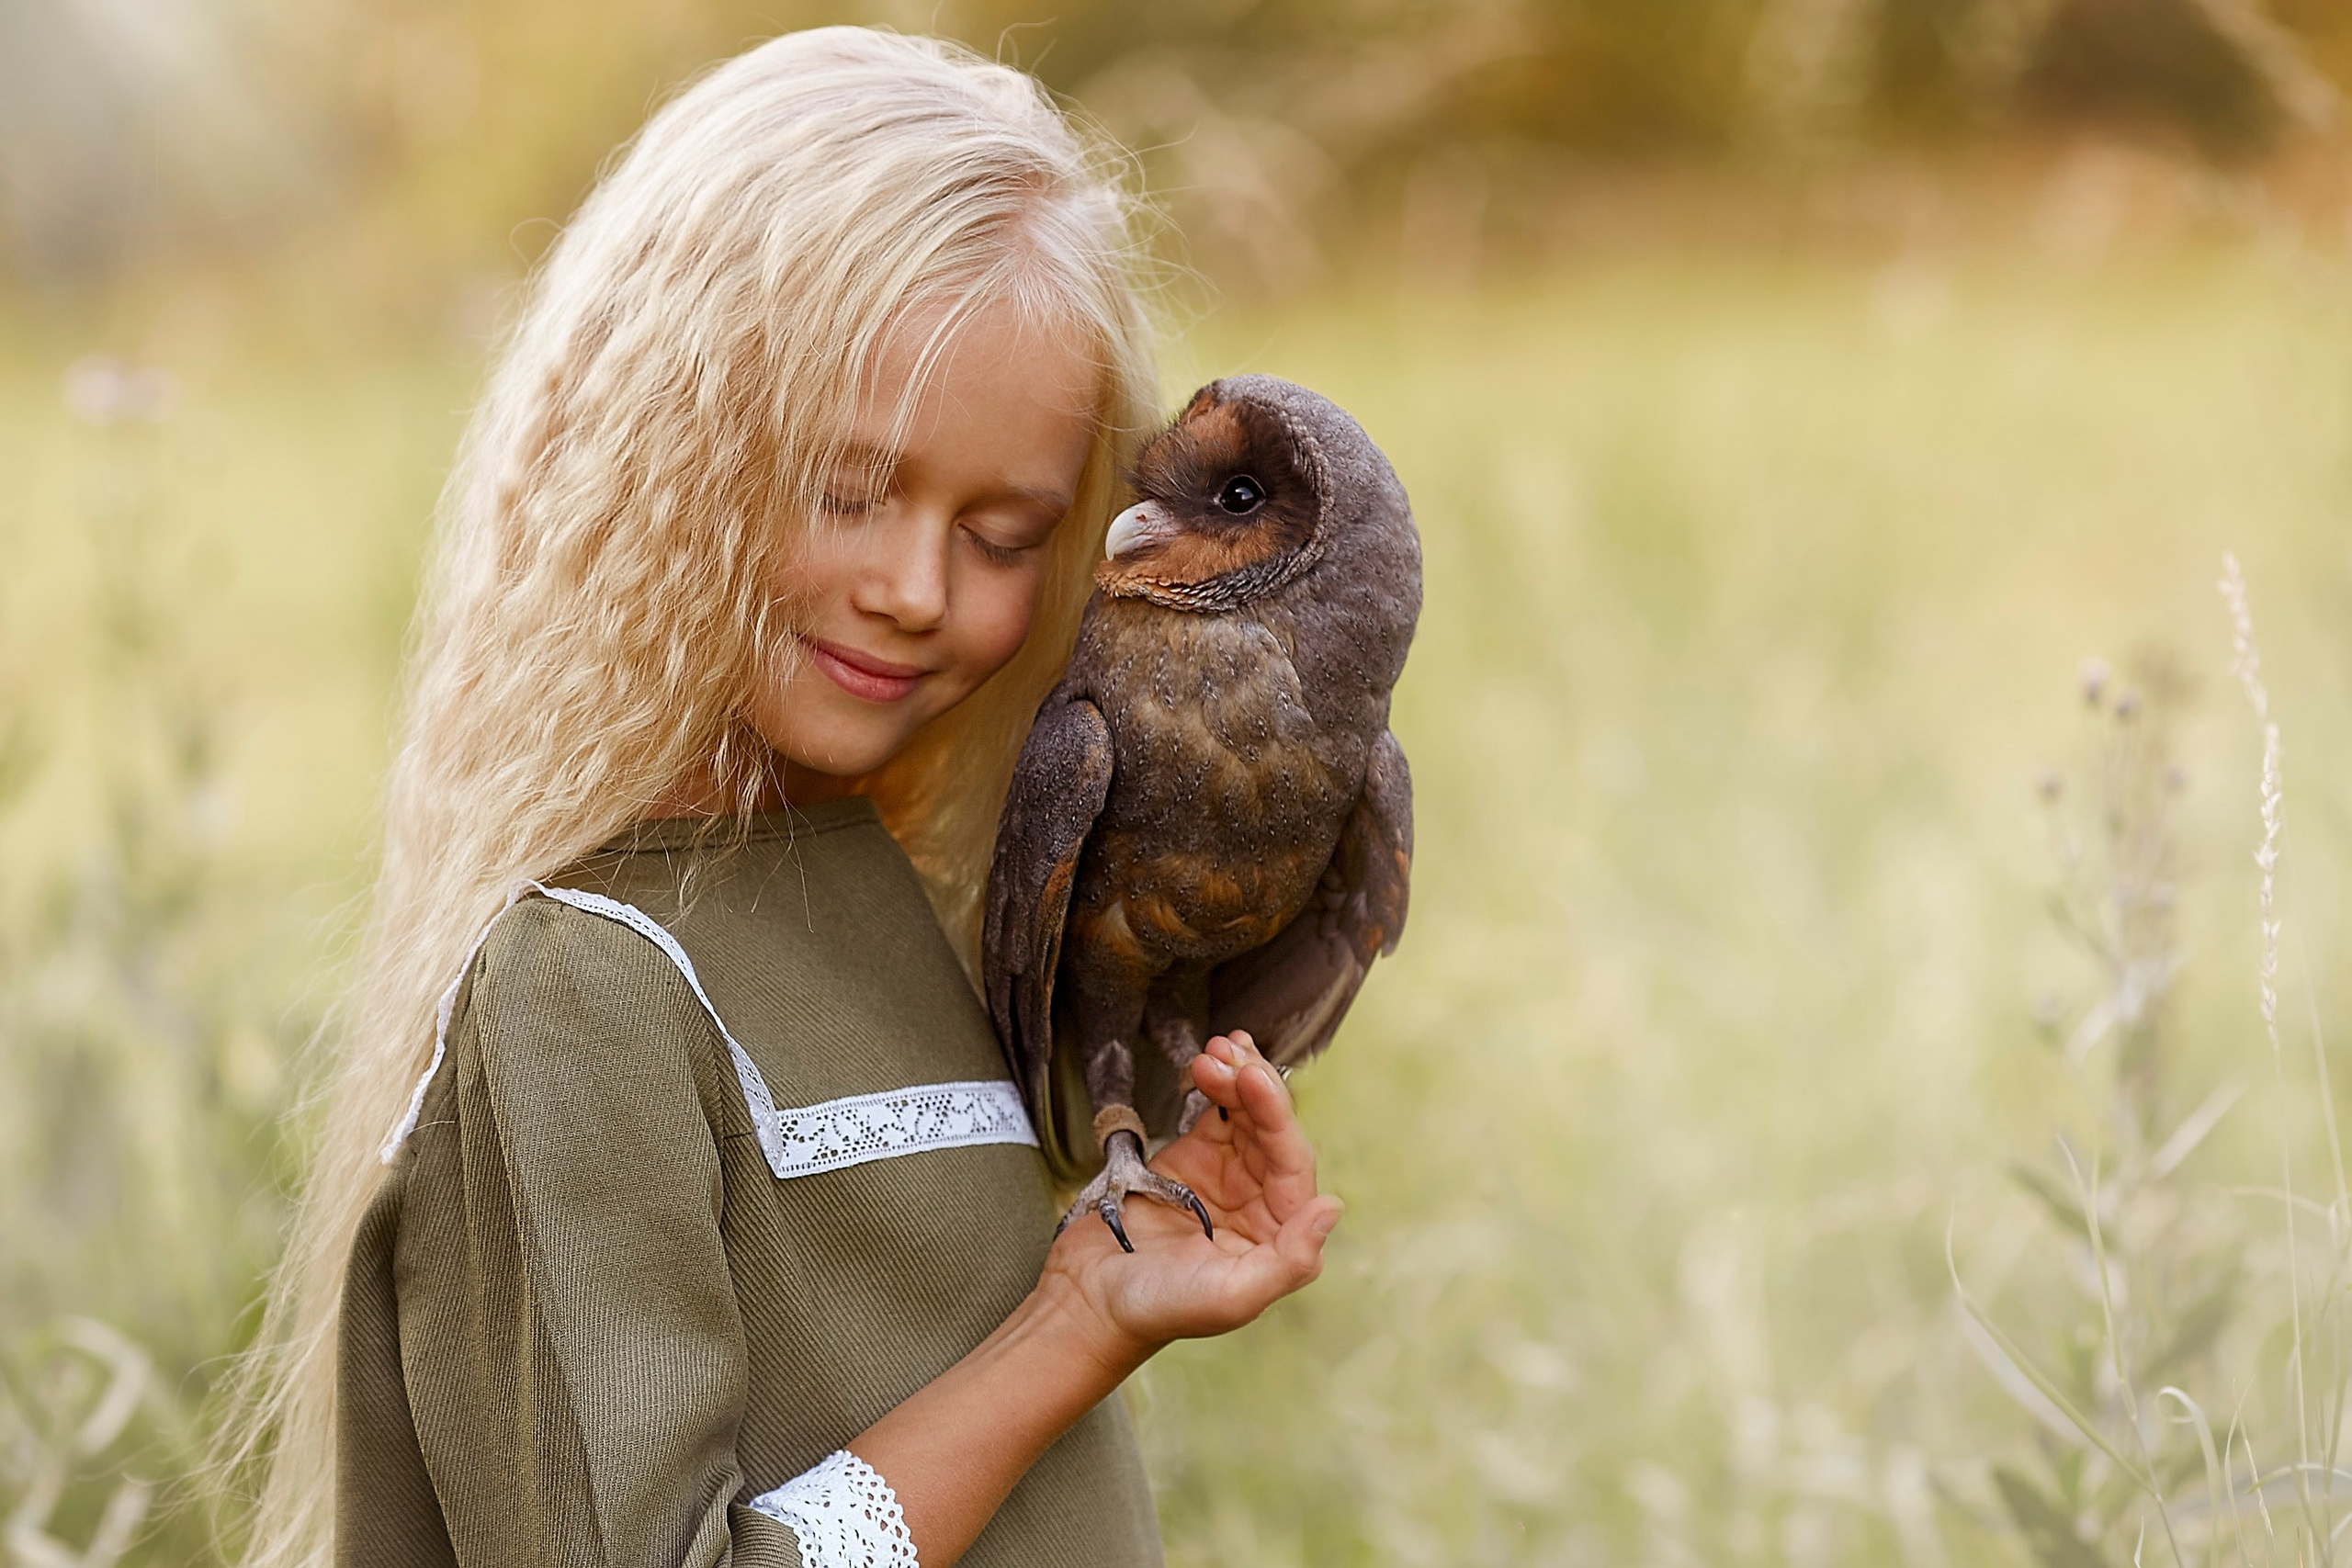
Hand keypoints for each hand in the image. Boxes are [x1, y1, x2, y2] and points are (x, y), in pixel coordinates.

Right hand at [1034, 1031, 1342, 1372]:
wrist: (1089, 1301)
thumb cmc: (1159, 1309)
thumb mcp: (1231, 1296)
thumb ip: (1289, 1259)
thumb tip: (1332, 1208)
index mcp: (1279, 1236)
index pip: (1291, 1164)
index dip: (1275, 1116)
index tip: (1249, 1080)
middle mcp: (1260, 1205)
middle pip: (1272, 1131)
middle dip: (1254, 1087)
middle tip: (1227, 1055)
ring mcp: (1225, 1179)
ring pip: (1247, 1116)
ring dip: (1236, 1078)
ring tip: (1215, 1052)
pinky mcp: (1191, 1161)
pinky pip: (1215, 1115)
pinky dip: (1216, 1086)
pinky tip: (1210, 1062)